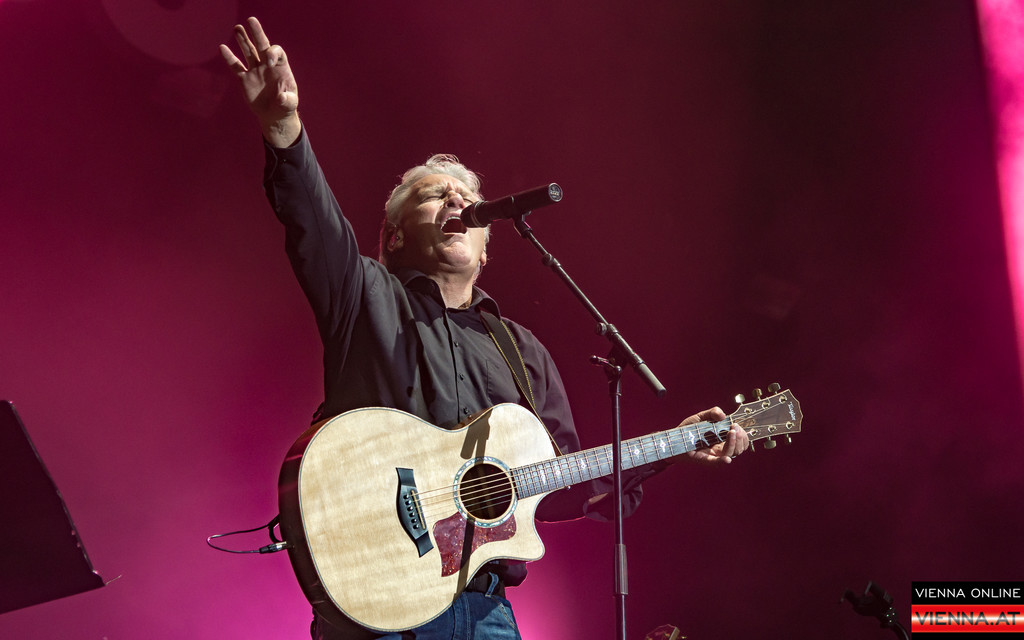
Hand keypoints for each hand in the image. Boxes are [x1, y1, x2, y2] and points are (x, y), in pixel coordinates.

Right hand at [219, 17, 300, 146]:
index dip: (272, 52)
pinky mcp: (244, 79)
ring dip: (243, 40)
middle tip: (251, 20)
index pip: (276, 52)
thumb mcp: (290, 105)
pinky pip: (236, 66)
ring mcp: (255, 70)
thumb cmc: (285, 107)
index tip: (267, 60)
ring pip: (248, 52)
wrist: (274, 115)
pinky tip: (223, 48)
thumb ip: (288, 100)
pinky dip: (229, 58)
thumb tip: (281, 98)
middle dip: (257, 33)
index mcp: (280, 68)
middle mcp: (267, 65)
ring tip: (238, 27)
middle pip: (262, 45)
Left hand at [681, 406, 747, 465]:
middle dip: (740, 437)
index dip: (743, 434)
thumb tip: (724, 416)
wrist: (673, 438)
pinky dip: (723, 461)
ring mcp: (715, 455)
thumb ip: (713, 412)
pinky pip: (717, 462)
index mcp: (723, 439)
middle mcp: (722, 448)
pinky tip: (727, 459)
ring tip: (730, 432)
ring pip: (732, 453)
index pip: (741, 440)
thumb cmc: (688, 429)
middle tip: (734, 428)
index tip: (737, 425)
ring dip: (734, 443)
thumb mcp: (701, 416)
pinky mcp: (706, 460)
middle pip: (739, 448)